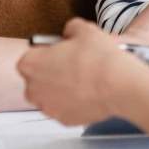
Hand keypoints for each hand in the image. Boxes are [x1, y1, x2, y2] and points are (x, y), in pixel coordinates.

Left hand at [18, 18, 144, 125]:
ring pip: (51, 96)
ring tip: (85, 80)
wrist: (118, 84)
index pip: (31, 56)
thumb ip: (71, 28)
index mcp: (30, 64)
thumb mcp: (84, 29)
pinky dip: (75, 102)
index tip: (62, 51)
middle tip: (74, 64)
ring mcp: (48, 108)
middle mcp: (33, 89)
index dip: (48, 52)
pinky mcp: (64, 121)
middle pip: (38, 79)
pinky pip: (66, 108)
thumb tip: (70, 32)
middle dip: (51, 73)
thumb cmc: (97, 56)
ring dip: (62, 89)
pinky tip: (90, 93)